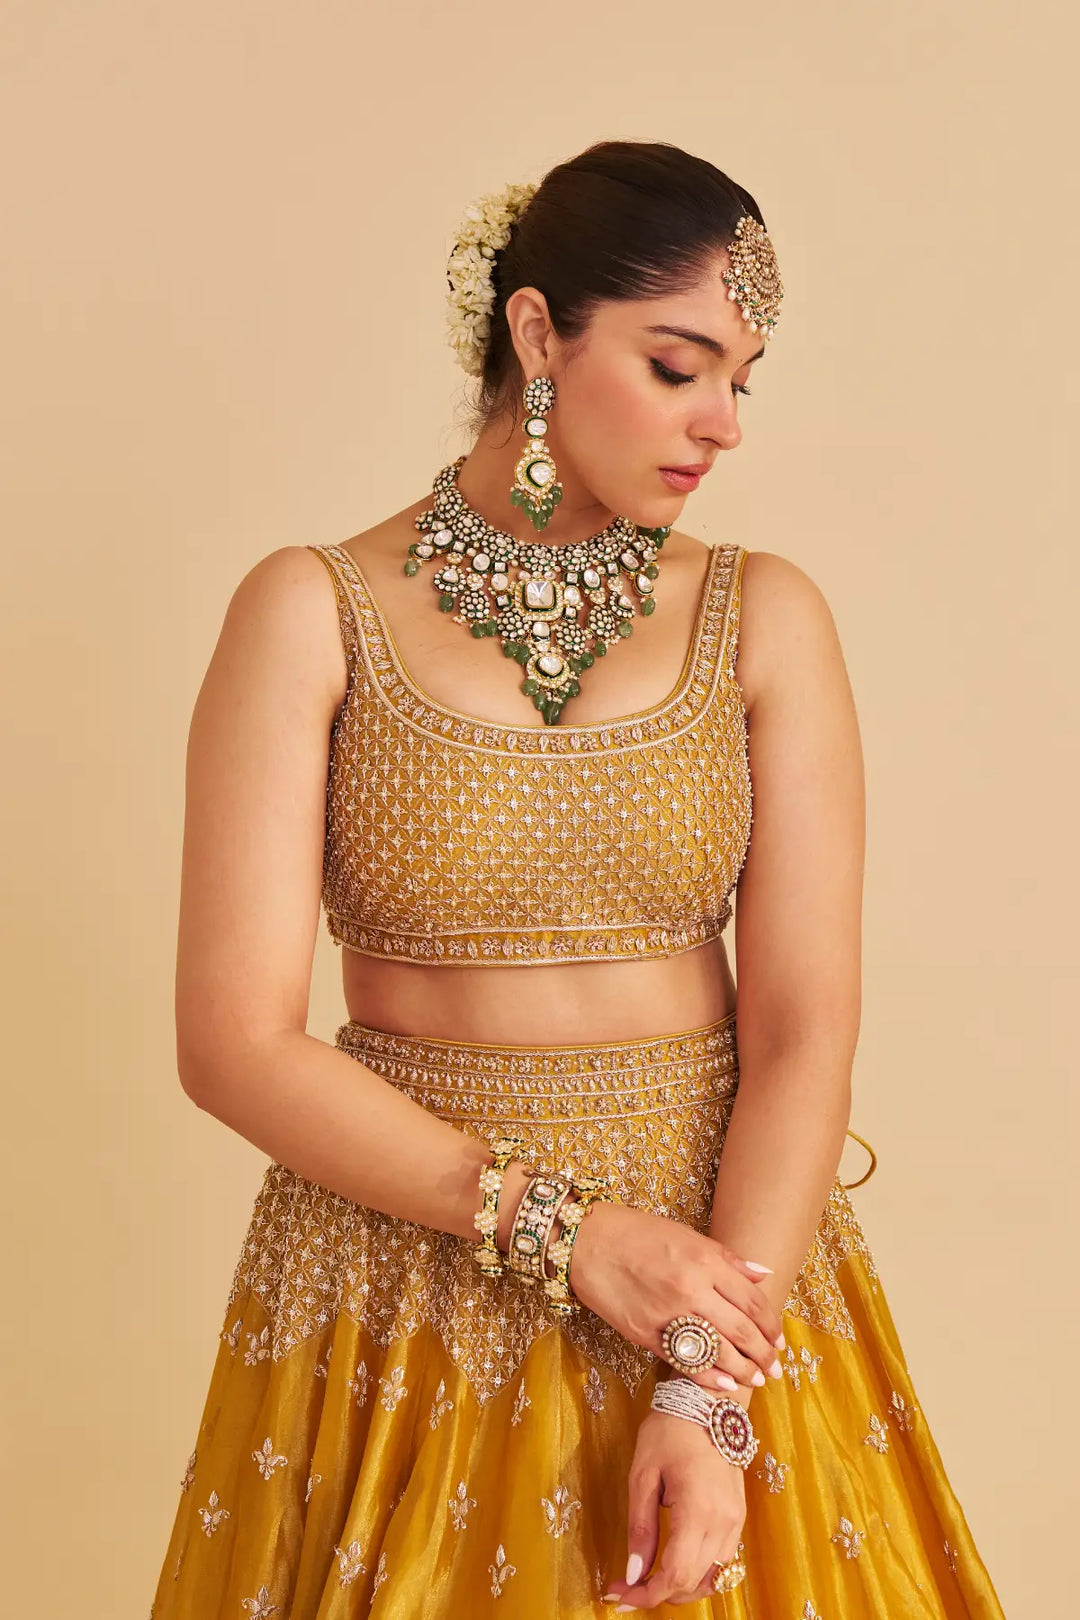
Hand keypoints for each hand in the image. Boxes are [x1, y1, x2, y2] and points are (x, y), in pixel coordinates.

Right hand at [568, 1198, 784, 1392]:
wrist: (586, 1243)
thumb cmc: (635, 1233)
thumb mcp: (686, 1235)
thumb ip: (726, 1259)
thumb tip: (763, 1275)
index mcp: (704, 1260)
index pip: (751, 1300)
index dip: (770, 1324)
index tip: (779, 1339)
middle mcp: (691, 1288)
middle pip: (741, 1330)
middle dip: (763, 1354)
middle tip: (775, 1368)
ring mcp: (667, 1314)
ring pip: (717, 1351)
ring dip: (743, 1371)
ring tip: (758, 1380)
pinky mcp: (645, 1334)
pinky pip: (684, 1361)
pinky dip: (708, 1377)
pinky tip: (725, 1386)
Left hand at [602, 1410, 747, 1609]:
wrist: (707, 1402)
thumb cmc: (669, 1431)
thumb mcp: (643, 1476)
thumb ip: (640, 1529)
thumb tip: (632, 1575)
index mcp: (699, 1511)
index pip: (674, 1575)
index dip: (645, 1595)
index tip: (617, 1596)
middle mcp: (725, 1522)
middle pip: (692, 1583)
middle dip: (657, 1594)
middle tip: (624, 1589)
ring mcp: (737, 1521)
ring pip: (710, 1578)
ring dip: (679, 1587)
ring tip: (646, 1579)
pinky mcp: (739, 1516)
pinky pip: (721, 1561)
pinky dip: (697, 1572)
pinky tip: (673, 1563)